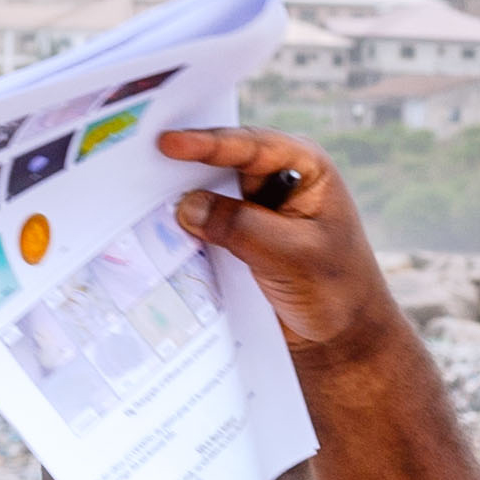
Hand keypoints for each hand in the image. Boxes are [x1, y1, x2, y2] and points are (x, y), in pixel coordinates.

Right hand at [156, 127, 408, 362]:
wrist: (341, 336)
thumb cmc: (335, 289)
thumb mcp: (290, 256)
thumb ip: (240, 227)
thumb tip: (186, 206)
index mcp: (306, 167)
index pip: (252, 146)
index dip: (209, 143)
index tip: (169, 143)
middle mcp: (280, 178)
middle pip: (225, 160)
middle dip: (187, 160)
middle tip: (141, 155)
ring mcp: (259, 206)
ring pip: (212, 190)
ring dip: (183, 193)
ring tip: (138, 188)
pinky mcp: (243, 233)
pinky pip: (209, 221)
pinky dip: (188, 224)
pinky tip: (157, 225)